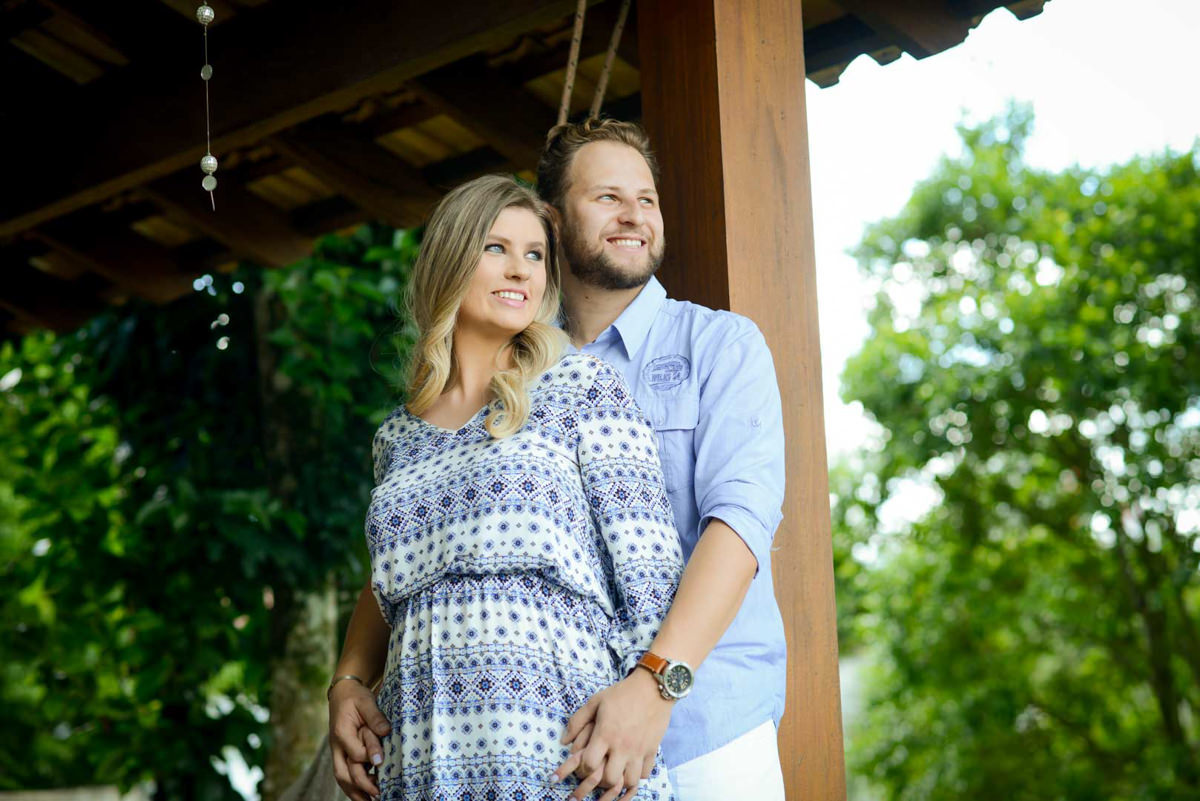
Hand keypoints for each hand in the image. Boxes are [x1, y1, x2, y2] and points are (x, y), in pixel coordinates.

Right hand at [328, 679, 391, 800]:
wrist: (342, 694)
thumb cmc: (355, 697)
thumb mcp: (366, 701)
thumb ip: (375, 717)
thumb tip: (386, 731)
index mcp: (342, 733)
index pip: (355, 752)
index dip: (369, 756)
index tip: (381, 762)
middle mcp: (337, 746)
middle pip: (344, 772)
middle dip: (360, 785)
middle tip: (379, 793)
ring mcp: (338, 753)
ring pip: (342, 778)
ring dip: (355, 793)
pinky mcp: (342, 755)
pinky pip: (343, 775)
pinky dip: (352, 788)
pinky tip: (364, 796)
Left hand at [552, 668, 672, 800]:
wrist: (653, 687)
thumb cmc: (622, 693)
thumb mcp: (595, 701)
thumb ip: (577, 721)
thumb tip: (563, 741)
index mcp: (605, 734)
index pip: (590, 764)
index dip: (584, 767)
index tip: (585, 762)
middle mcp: (622, 746)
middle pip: (611, 779)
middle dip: (602, 779)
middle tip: (601, 770)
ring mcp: (639, 750)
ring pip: (630, 781)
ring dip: (621, 780)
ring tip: (617, 771)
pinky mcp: (652, 750)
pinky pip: (645, 773)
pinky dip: (637, 774)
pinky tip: (631, 766)